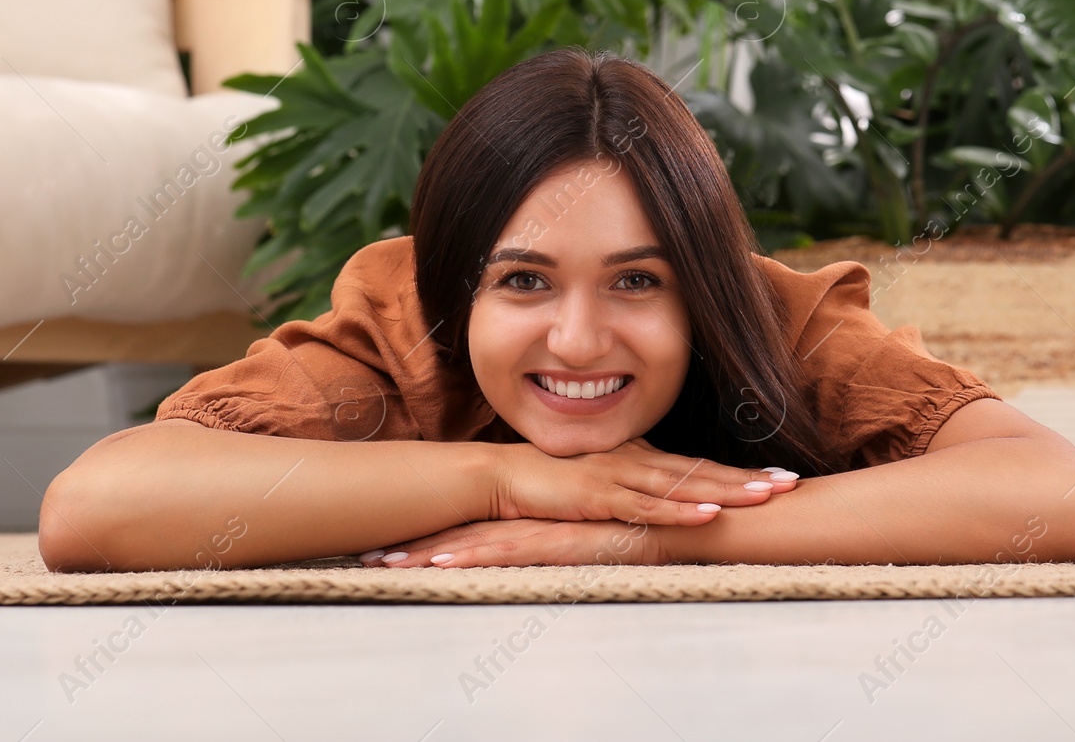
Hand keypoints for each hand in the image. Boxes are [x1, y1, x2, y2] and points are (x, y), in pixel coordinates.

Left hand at [359, 517, 668, 567]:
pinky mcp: (567, 540)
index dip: (442, 529)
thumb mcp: (615, 525)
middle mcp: (543, 514)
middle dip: (418, 542)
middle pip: (468, 528)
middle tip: (368, 553)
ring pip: (479, 540)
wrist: (705, 513)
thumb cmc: (667, 521)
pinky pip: (511, 552)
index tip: (398, 539)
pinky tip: (442, 564)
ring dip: (430, 552)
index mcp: (550, 511)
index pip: (485, 519)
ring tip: (385, 563)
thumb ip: (590, 526)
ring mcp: (552, 525)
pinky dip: (475, 557)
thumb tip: (571, 538)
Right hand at [489, 436, 800, 526]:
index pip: (696, 466)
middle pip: (701, 471)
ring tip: (765, 497)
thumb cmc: (546, 483)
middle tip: (791, 482)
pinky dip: (679, 510)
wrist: (500, 477)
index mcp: (637, 458)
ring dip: (726, 491)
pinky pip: (646, 506)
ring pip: (683, 485)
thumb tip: (660, 506)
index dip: (738, 472)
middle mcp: (634, 461)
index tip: (777, 478)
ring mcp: (618, 476)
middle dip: (747, 478)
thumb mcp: (597, 485)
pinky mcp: (598, 495)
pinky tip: (708, 514)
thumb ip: (628, 493)